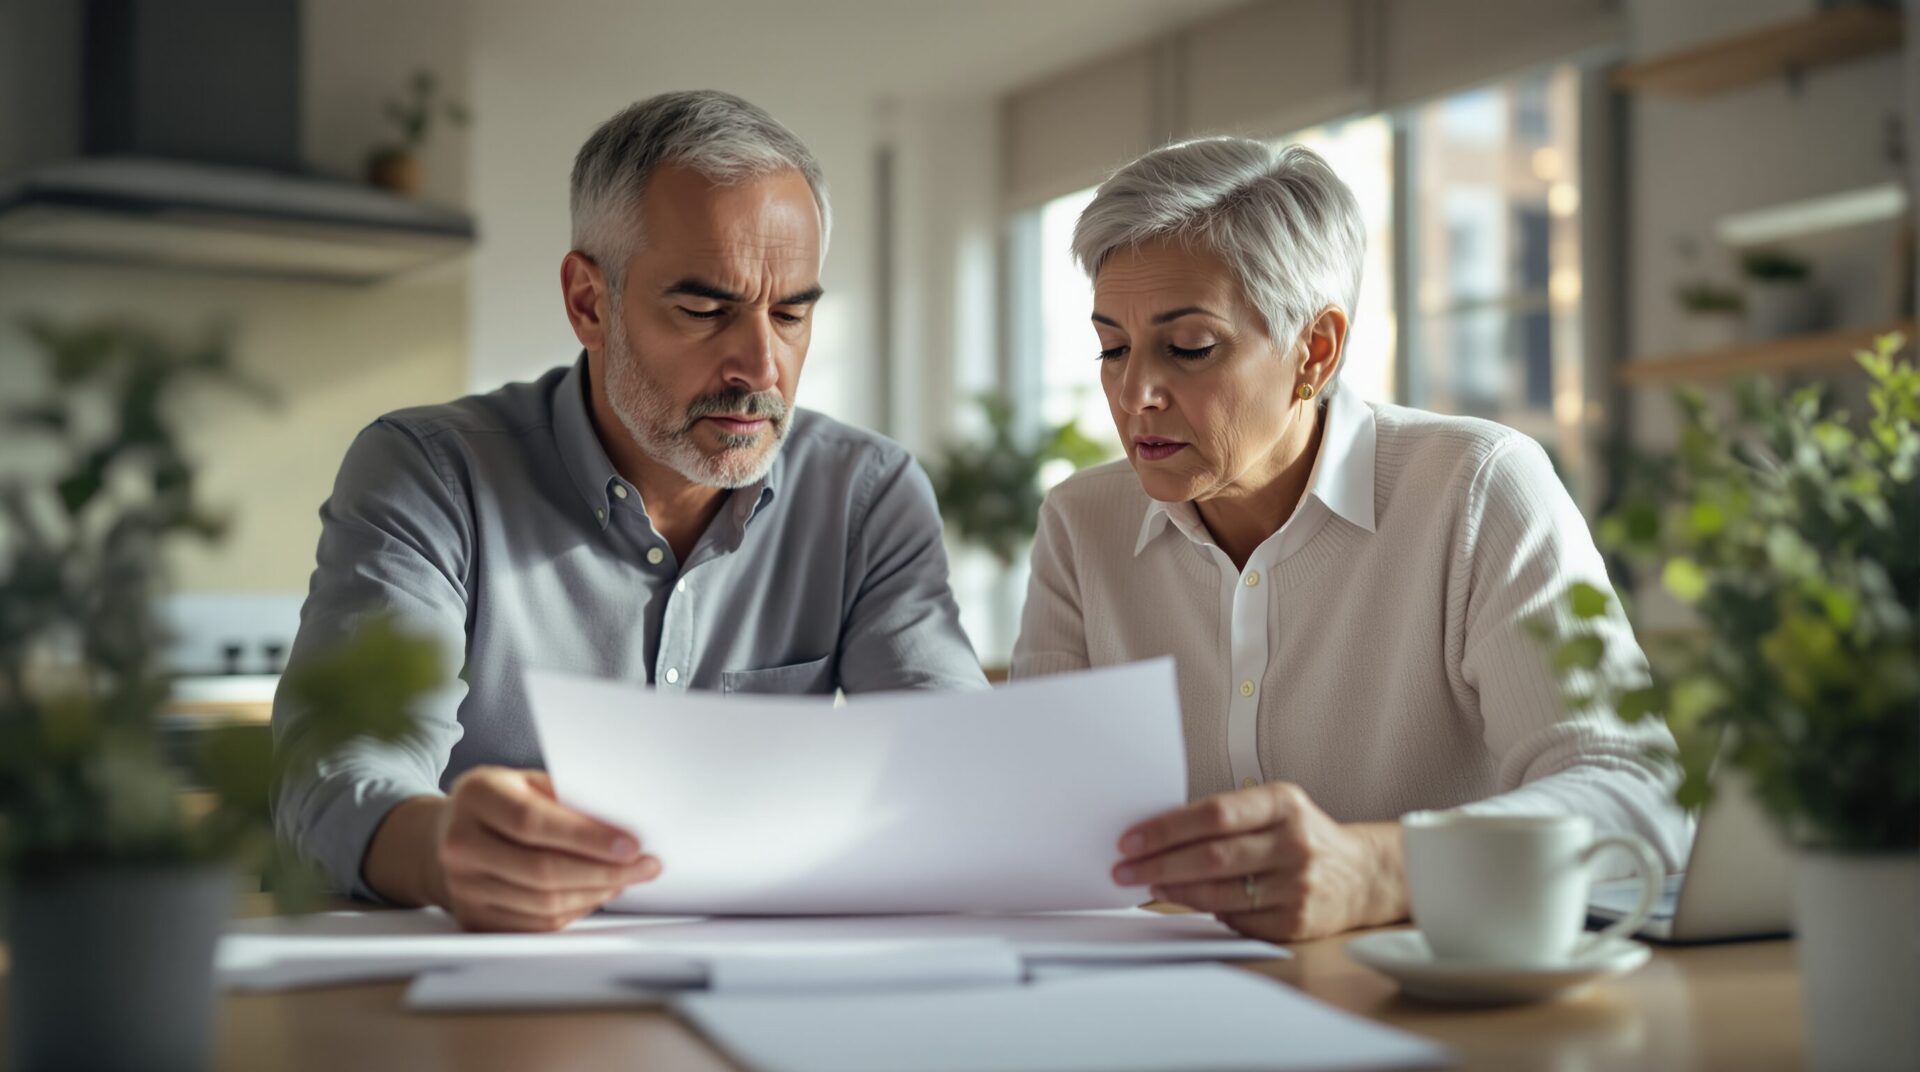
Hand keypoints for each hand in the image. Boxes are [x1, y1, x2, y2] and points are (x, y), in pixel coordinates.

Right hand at [408, 767, 661, 930]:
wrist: (449, 835)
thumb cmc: (502, 803)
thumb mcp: (527, 782)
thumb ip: (567, 799)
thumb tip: (623, 825)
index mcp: (476, 797)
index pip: (533, 822)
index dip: (587, 837)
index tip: (631, 845)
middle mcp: (461, 844)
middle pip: (542, 870)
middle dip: (604, 871)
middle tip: (645, 866)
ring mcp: (463, 887)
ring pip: (543, 903)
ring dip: (596, 893)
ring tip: (628, 878)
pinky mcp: (475, 918)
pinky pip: (537, 925)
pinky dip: (576, 911)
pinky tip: (598, 894)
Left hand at [1112, 782, 1406, 941]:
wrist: (1360, 875)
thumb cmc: (1301, 836)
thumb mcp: (1274, 808)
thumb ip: (1226, 816)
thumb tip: (1157, 834)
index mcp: (1284, 803)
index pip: (1214, 814)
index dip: (1166, 829)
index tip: (1130, 840)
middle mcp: (1294, 843)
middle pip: (1212, 856)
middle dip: (1159, 864)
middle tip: (1124, 869)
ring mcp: (1297, 885)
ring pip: (1219, 892)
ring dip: (1175, 891)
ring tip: (1149, 884)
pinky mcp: (1295, 922)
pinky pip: (1236, 918)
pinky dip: (1207, 910)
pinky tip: (1189, 901)